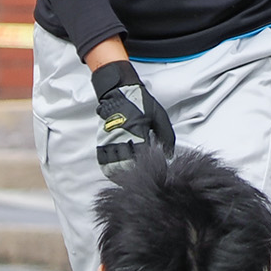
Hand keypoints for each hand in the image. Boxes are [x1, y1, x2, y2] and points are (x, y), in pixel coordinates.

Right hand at [91, 60, 174, 178]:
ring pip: (113, 166)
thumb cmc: (141, 103)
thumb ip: (167, 137)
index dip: (151, 167)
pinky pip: (103, 160)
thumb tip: (170, 155)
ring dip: (122, 174)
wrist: (119, 91)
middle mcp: (121, 137)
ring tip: (131, 178)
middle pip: (127, 165)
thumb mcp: (160, 117)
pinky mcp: (101, 140)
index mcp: (138, 131)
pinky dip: (109, 169)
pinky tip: (118, 172)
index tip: (158, 171)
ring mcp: (109, 140)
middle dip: (136, 173)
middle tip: (144, 178)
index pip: (143, 157)